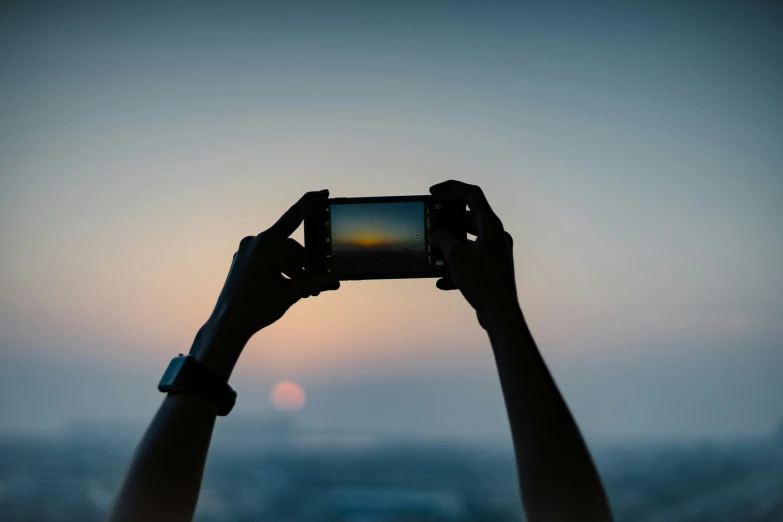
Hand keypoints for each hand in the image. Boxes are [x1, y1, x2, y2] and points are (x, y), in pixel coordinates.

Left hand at [192, 190, 339, 377]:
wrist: (227, 324)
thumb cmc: (257, 308)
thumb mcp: (291, 293)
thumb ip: (314, 283)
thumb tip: (335, 281)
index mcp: (265, 244)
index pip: (293, 217)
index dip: (309, 203)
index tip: (323, 192)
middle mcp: (254, 242)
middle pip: (291, 247)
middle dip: (306, 264)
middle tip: (319, 284)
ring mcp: (246, 251)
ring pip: (281, 254)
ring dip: (295, 270)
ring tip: (305, 291)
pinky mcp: (243, 261)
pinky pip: (268, 259)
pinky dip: (282, 270)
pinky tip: (289, 287)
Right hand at [430, 180, 519, 331]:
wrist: (500, 313)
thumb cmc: (483, 282)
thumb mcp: (456, 257)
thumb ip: (443, 239)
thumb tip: (436, 233)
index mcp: (491, 226)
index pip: (472, 195)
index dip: (451, 188)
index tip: (433, 192)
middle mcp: (496, 236)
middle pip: (469, 218)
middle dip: (448, 222)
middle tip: (431, 224)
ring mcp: (496, 252)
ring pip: (468, 241)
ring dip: (450, 247)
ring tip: (433, 254)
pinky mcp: (492, 269)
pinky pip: (471, 261)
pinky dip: (456, 267)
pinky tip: (442, 281)